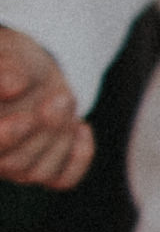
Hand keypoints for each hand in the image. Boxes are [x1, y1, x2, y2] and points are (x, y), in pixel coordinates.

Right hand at [0, 25, 93, 190]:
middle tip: (61, 98)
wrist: (27, 69)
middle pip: (12, 164)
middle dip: (42, 132)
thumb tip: (11, 86)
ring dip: (60, 136)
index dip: (7, 139)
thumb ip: (6, 67)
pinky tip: (81, 127)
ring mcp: (12, 165)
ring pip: (36, 171)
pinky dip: (78, 156)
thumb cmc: (8, 60)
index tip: (27, 119)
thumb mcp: (7, 52)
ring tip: (65, 98)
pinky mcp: (41, 168)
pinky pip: (62, 180)